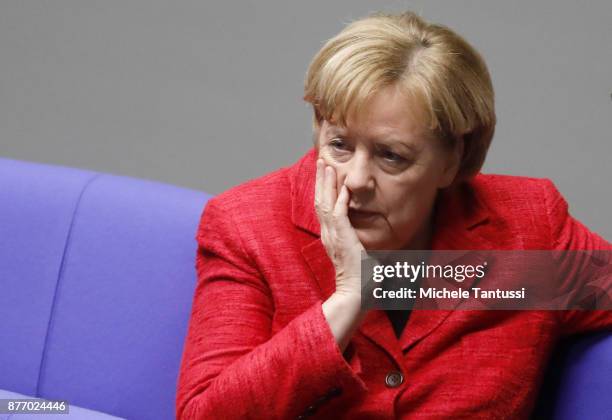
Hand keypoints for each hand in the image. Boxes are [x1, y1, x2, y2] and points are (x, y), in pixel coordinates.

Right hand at [314, 158, 364, 298]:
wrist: (356, 294)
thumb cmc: (361, 279)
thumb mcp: (359, 257)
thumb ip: (362, 245)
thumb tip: (375, 242)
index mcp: (331, 237)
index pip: (323, 208)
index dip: (323, 189)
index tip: (325, 174)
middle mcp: (328, 234)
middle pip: (320, 200)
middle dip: (320, 179)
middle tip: (321, 161)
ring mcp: (333, 236)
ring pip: (325, 203)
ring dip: (326, 183)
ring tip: (326, 165)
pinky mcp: (342, 238)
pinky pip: (339, 214)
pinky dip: (340, 199)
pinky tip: (343, 187)